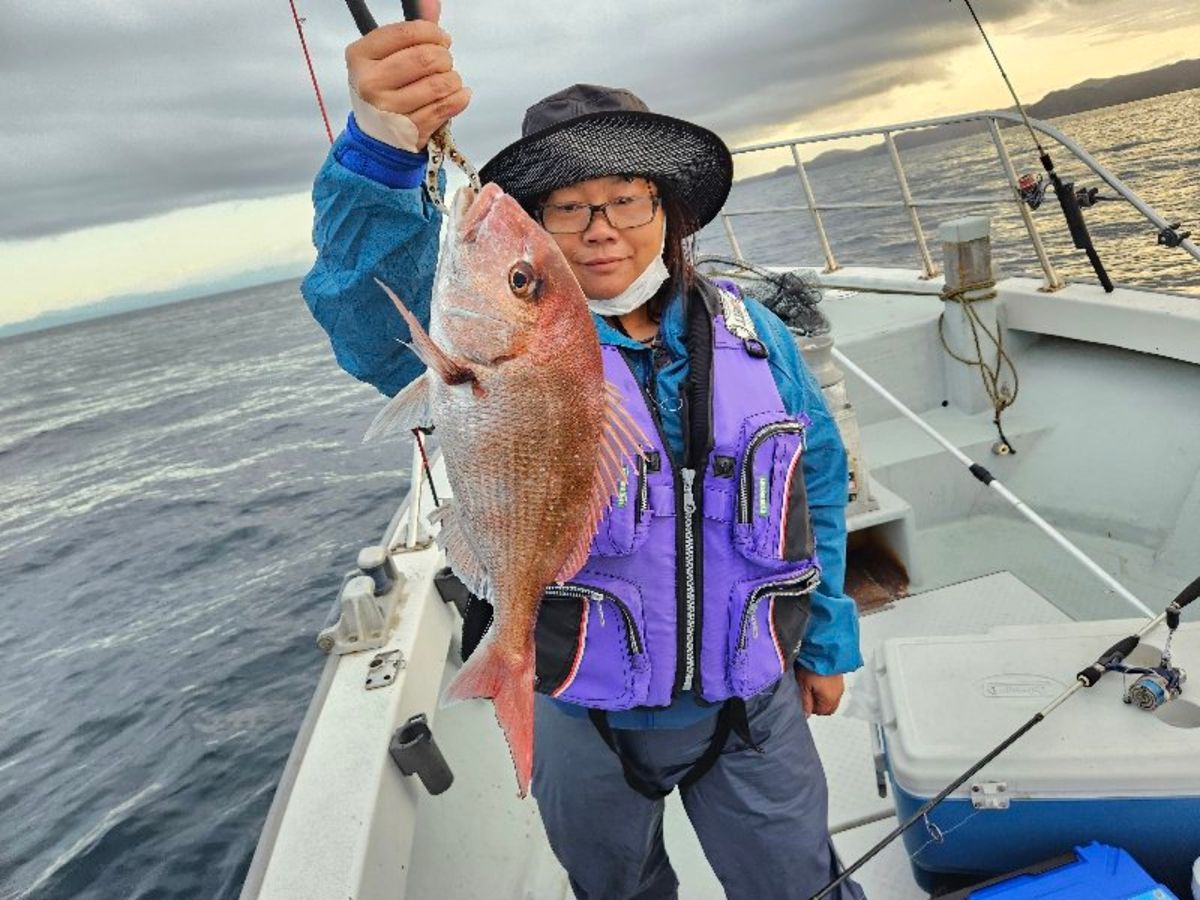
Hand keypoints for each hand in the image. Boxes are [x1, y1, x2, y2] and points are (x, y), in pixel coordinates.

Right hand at [344, 1, 470, 149]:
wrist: (377, 135)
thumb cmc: (383, 90)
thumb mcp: (386, 56)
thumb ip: (411, 30)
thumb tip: (430, 3)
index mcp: (360, 56)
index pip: (406, 33)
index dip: (432, 32)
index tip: (441, 38)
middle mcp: (370, 83)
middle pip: (426, 58)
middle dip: (444, 57)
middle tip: (444, 62)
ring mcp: (389, 110)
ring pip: (440, 84)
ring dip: (453, 79)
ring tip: (448, 80)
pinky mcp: (410, 130)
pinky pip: (446, 107)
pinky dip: (459, 97)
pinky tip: (457, 94)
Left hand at [795, 667, 843, 716]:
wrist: (824, 649)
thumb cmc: (813, 667)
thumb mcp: (804, 686)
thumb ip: (805, 702)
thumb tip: (805, 715)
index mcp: (830, 699)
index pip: (821, 712)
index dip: (811, 707)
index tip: (804, 698)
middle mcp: (838, 694)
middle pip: (828, 706)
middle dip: (818, 704)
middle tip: (808, 693)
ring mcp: (840, 685)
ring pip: (832, 697)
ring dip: (823, 695)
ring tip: (812, 684)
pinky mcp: (840, 676)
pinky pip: (834, 688)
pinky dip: (827, 687)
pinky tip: (819, 678)